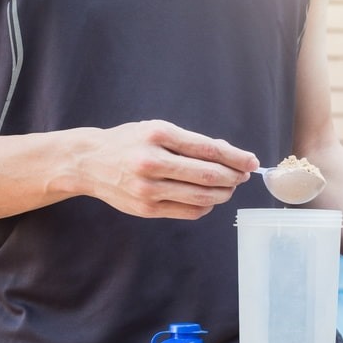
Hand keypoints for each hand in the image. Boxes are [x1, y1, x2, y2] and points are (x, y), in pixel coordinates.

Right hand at [75, 120, 258, 219]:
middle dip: (234, 177)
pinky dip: (206, 206)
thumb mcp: (155, 130)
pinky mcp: (147, 209)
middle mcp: (152, 162)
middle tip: (243, 176)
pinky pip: (189, 212)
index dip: (236, 157)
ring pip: (202, 197)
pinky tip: (208, 199)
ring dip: (223, 194)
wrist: (90, 162)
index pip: (209, 149)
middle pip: (209, 176)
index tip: (252, 161)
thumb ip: (189, 142)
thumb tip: (228, 154)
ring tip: (229, 188)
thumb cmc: (129, 142)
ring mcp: (148, 189)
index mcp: (158, 135)